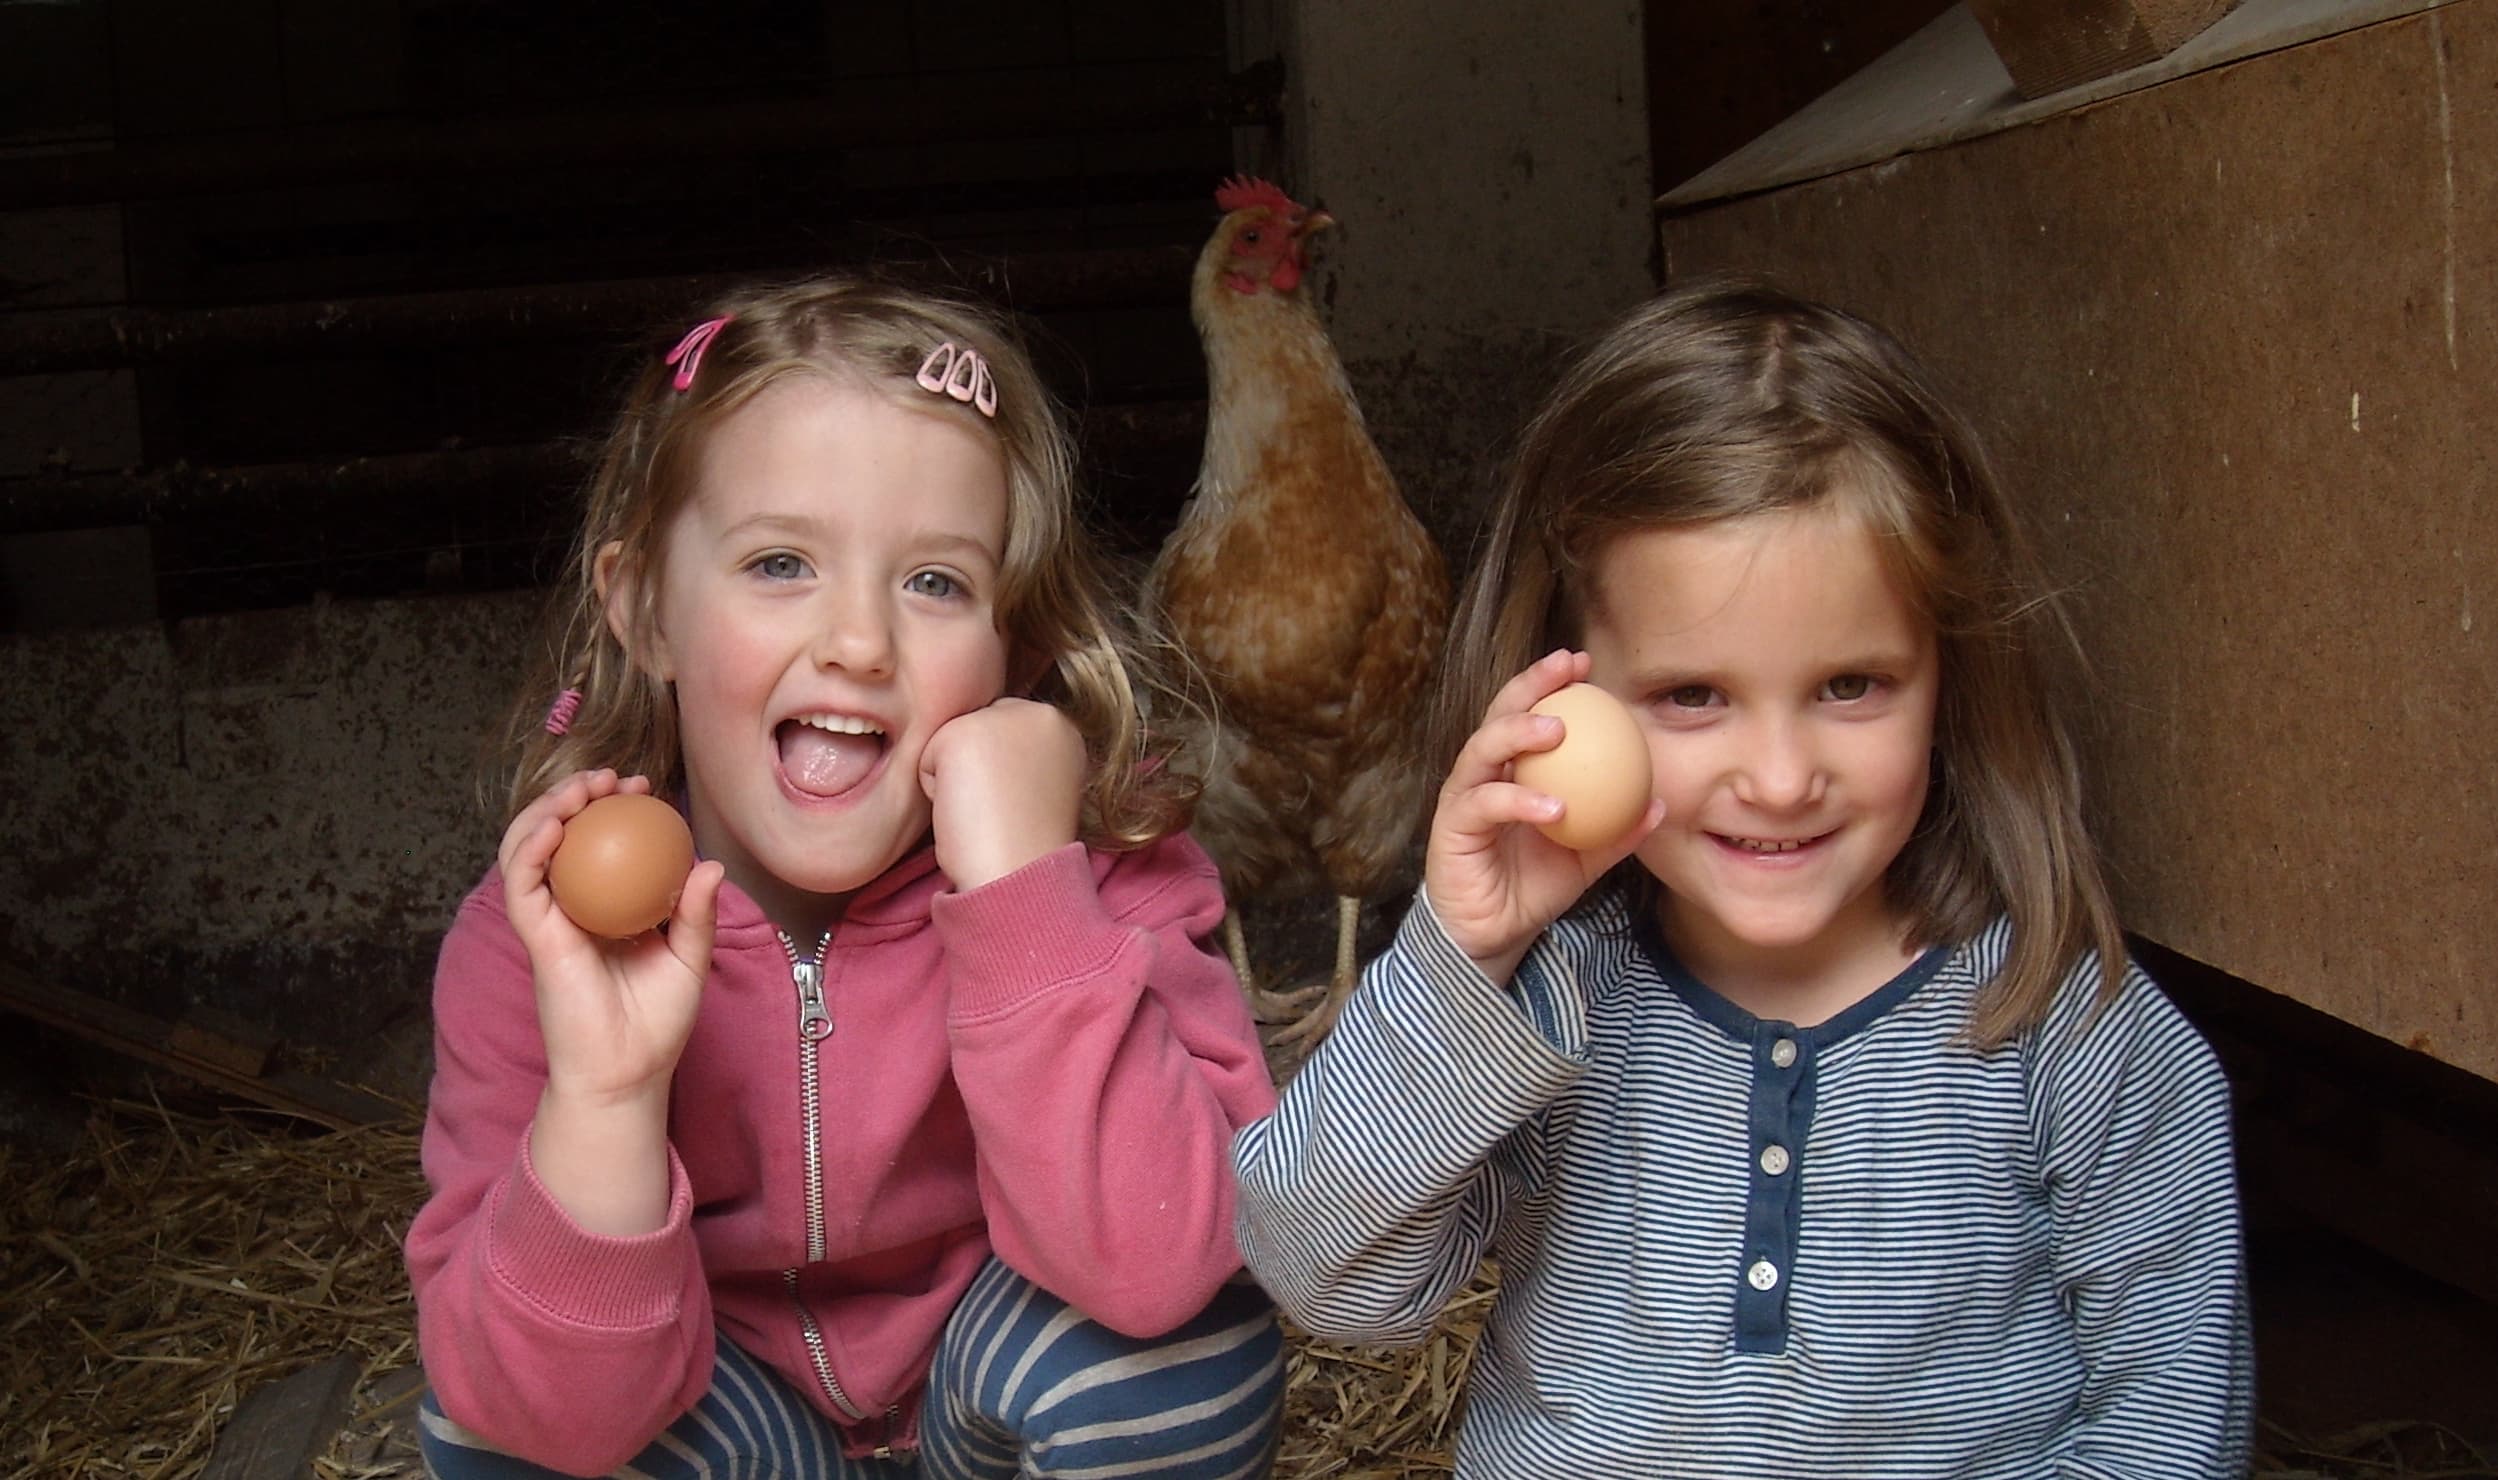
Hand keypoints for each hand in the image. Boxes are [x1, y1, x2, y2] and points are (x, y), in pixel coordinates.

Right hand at [499, 769, 725, 1107]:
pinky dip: (530, 849)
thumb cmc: (658, 1023)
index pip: (599, 843)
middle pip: (558, 836)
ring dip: (546, 810)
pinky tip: (554, 826)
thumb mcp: (689, 959)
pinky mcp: (537, 938)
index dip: (612, 807)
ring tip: (580, 790)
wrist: (629, 1073)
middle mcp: (573, 907)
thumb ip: (696, 913)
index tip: (642, 786)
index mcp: (607, 907)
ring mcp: (551, 921)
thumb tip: (709, 865)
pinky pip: (523, 885)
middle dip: (574, 794)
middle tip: (610, 778)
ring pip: (528, 850)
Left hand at [919, 698, 1084, 889]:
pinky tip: (966, 811)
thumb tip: (988, 754)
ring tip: (985, 812)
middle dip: (978, 769)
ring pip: (951, 741)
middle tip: (1000, 811)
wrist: (1020, 875)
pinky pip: (927, 758)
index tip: (1016, 807)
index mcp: (1063, 727)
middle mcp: (1040, 713)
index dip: (999, 774)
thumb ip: (1025, 757)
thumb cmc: (1026, 848)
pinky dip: (935, 791)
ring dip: (956, 780)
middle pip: (978, 729)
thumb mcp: (1041, 787)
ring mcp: (1003, 717)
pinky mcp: (964, 731)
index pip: (1005, 731)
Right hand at [1424, 650, 1662, 983]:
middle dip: (1530, 685)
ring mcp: (1463, 798)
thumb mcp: (1586, 856)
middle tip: (1567, 671)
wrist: (1494, 934)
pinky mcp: (1451, 828)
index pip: (1528, 713)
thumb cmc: (1533, 886)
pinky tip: (1553, 806)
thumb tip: (1661, 804)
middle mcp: (1483, 774)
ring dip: (1518, 732)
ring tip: (1558, 731)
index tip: (1585, 664)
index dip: (1551, 685)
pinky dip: (1518, 801)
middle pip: (1499, 714)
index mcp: (1513, 770)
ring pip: (1481, 749)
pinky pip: (1484, 805)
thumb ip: (1618, 830)